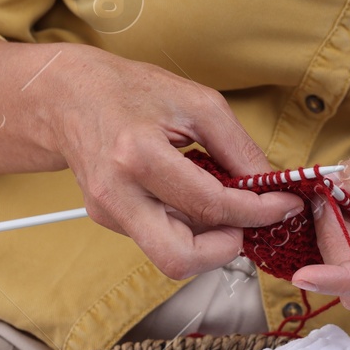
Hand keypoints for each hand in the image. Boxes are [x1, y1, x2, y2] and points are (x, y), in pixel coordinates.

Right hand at [0, 39, 300, 279]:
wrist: (67, 96)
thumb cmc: (129, 91)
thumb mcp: (197, 103)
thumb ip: (239, 148)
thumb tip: (270, 185)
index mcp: (138, 155)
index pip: (211, 205)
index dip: (258, 212)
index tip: (281, 205)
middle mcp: (117, 192)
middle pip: (179, 258)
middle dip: (225, 249)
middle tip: (246, 223)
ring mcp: (107, 212)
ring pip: (169, 257)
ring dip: (207, 240)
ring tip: (221, 207)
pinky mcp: (105, 219)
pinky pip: (157, 238)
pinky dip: (185, 227)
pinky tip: (189, 199)